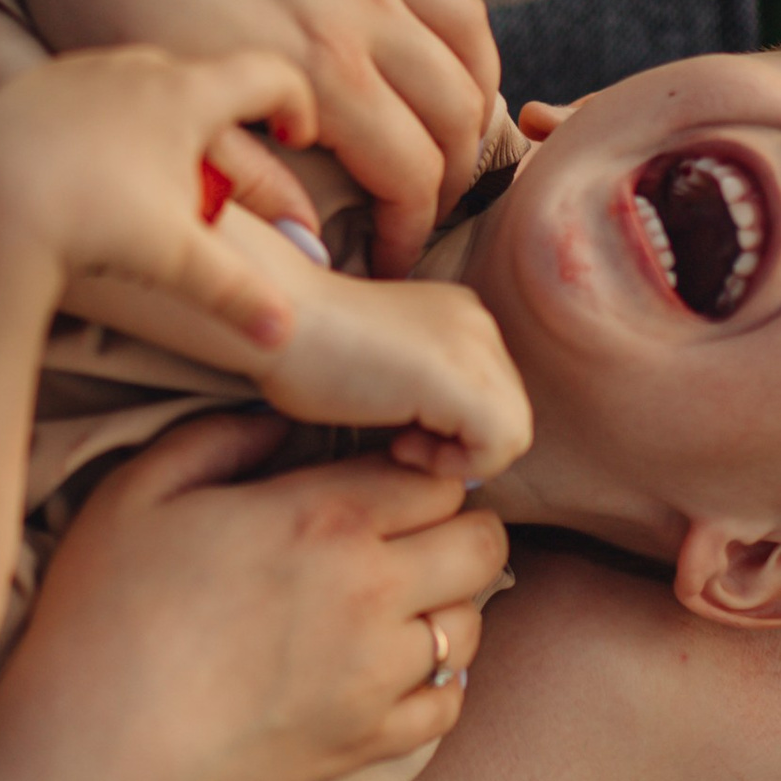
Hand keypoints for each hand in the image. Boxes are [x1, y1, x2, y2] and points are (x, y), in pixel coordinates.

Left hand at [0, 43, 323, 352]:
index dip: (295, 104)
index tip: (297, 136)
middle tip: (235, 166)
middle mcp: (136, 66)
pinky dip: (106, 120)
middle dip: (227, 121)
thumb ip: (237, 295)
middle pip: (204, 80)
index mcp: (185, 94)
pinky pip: (86, 91)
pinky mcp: (33, 86)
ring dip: (165, 116)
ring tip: (163, 166)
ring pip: (143, 81)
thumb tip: (285, 337)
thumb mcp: (174, 261)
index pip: (267, 77)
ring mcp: (80, 69)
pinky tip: (95, 163)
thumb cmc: (88, 225)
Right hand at [9, 407, 512, 780]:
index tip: (389, 482)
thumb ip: (215, 438)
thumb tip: (277, 422)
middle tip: (407, 536)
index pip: (437, 480)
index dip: (422, 474)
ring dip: (446, 605)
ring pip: (471, 625)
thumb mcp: (135, 493)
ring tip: (396, 603)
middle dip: (458, 529)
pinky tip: (388, 670)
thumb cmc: (101, 616)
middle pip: (482, 545)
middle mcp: (372, 592)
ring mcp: (377, 675)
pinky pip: (448, 704)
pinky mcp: (368, 742)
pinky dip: (434, 682)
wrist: (96, 756)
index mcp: (322, 517)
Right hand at [262, 266, 533, 482]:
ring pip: (511, 433)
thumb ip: (422, 392)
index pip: (492, 396)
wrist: (268, 323)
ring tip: (399, 446)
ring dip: (457, 458)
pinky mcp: (462, 379)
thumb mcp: (384, 368)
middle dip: (460, 445)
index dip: (454, 431)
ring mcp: (474, 346)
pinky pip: (500, 446)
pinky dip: (456, 464)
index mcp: (458, 316)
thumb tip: (449, 443)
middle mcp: (477, 323)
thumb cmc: (302, 352)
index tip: (399, 432)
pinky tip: (401, 446)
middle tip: (398, 443)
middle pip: (508, 415)